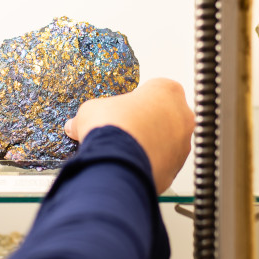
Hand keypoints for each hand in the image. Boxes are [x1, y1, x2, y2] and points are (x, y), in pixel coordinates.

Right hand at [64, 79, 193, 193]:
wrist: (118, 162)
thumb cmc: (114, 127)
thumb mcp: (91, 111)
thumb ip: (91, 114)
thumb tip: (75, 125)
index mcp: (167, 91)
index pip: (156, 90)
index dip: (138, 100)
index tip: (125, 109)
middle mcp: (182, 115)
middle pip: (166, 117)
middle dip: (148, 123)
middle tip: (126, 130)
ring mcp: (183, 144)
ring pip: (168, 143)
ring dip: (150, 145)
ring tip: (126, 151)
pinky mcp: (176, 168)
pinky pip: (164, 164)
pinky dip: (150, 165)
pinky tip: (131, 165)